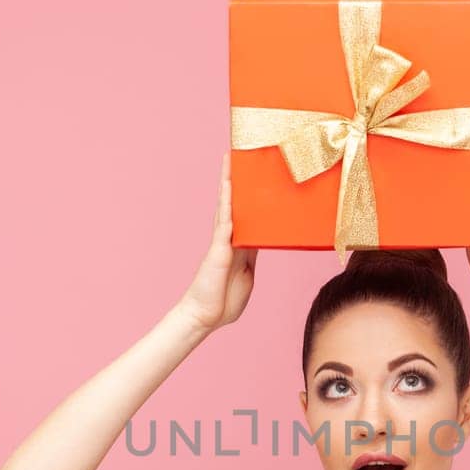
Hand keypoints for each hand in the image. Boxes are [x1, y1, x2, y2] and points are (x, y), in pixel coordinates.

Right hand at [178, 151, 258, 332]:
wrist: (205, 317)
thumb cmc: (224, 300)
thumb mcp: (247, 274)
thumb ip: (253, 255)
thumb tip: (264, 241)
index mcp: (240, 245)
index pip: (247, 213)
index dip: (249, 193)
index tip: (255, 174)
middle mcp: (229, 238)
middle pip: (234, 202)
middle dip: (236, 178)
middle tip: (240, 152)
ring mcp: (222, 242)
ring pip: (227, 205)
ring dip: (229, 182)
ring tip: (231, 159)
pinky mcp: (218, 249)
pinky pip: (225, 222)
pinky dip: (227, 204)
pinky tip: (229, 188)